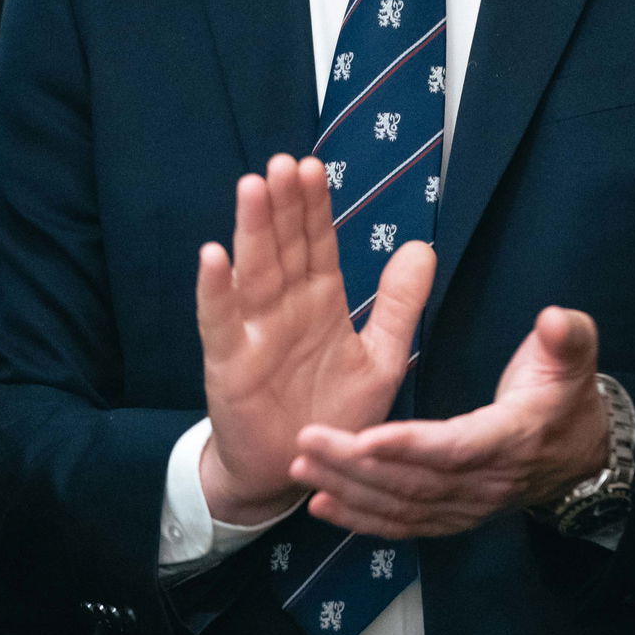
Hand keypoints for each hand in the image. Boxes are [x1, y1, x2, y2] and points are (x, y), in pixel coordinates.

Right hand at [194, 154, 432, 527]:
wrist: (296, 471)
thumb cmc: (335, 413)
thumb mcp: (381, 359)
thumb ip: (398, 305)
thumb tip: (422, 246)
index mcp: (320, 301)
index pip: (318, 243)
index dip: (315, 207)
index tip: (315, 167)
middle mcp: (284, 307)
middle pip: (284, 246)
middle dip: (283, 205)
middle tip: (284, 164)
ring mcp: (254, 332)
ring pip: (254, 272)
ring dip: (251, 230)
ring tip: (253, 187)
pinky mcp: (229, 363)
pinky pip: (220, 322)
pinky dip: (216, 291)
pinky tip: (213, 257)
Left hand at [288, 305, 610, 539]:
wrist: (583, 459)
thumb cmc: (569, 399)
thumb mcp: (577, 358)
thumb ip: (567, 337)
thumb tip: (553, 318)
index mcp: (512, 440)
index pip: (456, 448)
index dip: (411, 446)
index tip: (366, 437)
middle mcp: (486, 483)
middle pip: (415, 482)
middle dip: (356, 466)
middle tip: (307, 441)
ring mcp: (467, 506)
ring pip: (402, 506)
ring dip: (348, 491)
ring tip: (301, 467)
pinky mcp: (452, 517)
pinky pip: (403, 525)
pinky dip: (361, 520)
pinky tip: (320, 507)